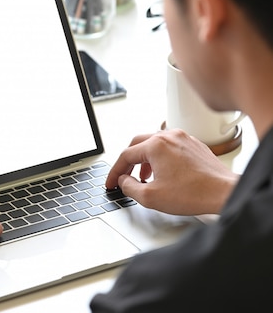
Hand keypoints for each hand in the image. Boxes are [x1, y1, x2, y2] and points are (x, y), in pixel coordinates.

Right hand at [105, 129, 238, 214]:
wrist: (224, 193)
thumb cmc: (193, 193)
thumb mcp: (150, 197)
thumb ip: (129, 187)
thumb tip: (123, 181)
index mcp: (156, 146)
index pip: (125, 156)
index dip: (115, 172)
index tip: (112, 182)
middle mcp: (169, 137)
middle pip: (137, 144)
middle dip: (128, 162)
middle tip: (123, 176)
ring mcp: (183, 139)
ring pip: (154, 143)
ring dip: (144, 159)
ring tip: (144, 177)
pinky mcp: (194, 145)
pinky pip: (170, 146)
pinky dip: (160, 157)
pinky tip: (163, 172)